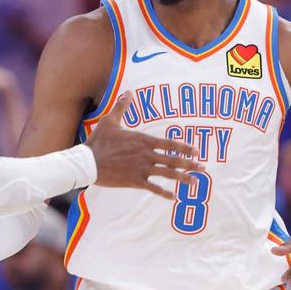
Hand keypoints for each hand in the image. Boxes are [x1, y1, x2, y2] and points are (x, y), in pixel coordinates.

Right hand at [85, 92, 199, 199]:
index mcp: (142, 140)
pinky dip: (164, 193)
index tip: (196, 150)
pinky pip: (153, 188)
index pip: (169, 143)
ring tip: (195, 182)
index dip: (184, 147)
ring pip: (167, 174)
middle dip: (190, 164)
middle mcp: (145, 155)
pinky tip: (174, 198)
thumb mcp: (110, 120)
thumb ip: (122, 106)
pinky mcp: (134, 181)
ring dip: (183, 178)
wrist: (87, 162)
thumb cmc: (98, 141)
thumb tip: (128, 91)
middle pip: (173, 159)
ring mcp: (141, 169)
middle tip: (203, 167)